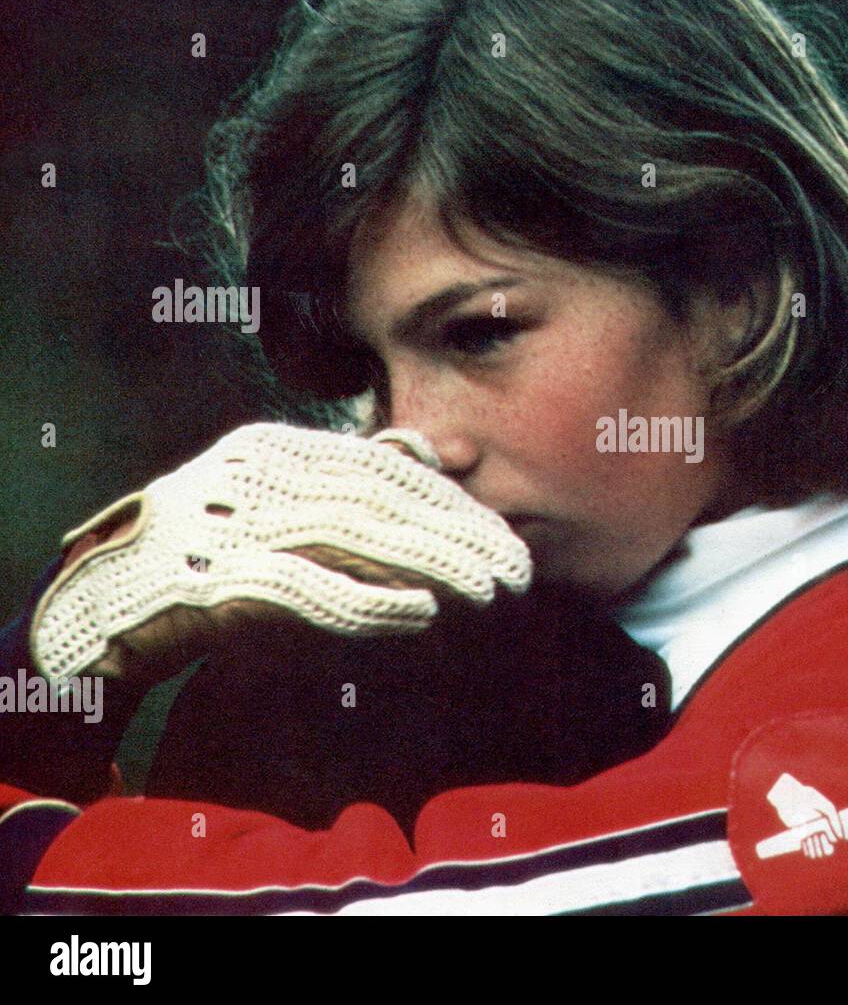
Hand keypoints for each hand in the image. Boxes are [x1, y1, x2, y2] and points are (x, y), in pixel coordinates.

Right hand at [30, 423, 530, 686]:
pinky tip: (420, 614)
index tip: (504, 534)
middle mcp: (255, 473)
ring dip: (428, 565)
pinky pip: (305, 587)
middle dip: (456, 535)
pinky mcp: (214, 578)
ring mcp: (232, 522)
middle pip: (379, 499)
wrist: (116, 596)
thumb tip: (440, 450)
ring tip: (487, 591)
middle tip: (517, 570)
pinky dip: (366, 600)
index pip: (384, 469)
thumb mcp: (287, 493)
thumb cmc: (220, 546)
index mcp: (277, 447)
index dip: (451, 502)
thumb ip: (356, 470)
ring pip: (352, 536)